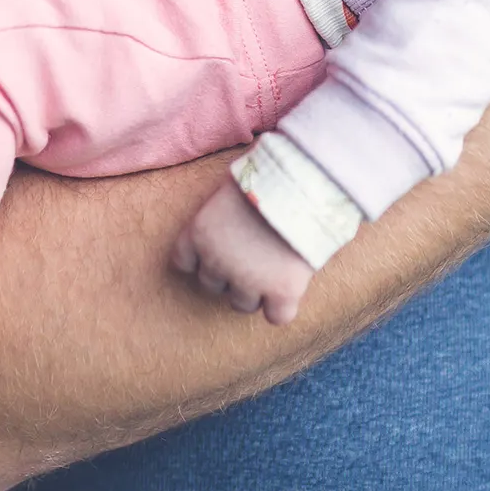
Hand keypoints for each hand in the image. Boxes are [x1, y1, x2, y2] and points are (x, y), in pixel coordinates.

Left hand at [171, 182, 315, 325]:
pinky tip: (292, 287)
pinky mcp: (281, 292)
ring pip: (242, 304)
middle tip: (254, 253)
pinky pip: (277, 317)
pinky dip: (283, 307)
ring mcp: (248, 281)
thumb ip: (223, 207)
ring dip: (256, 291)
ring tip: (276, 266)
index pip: (183, 262)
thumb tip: (229, 209)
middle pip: (212, 285)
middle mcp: (216, 261)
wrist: (306, 181)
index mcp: (199, 232)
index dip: (202, 258)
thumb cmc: (270, 173)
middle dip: (230, 273)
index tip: (220, 249)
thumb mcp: (234, 183)